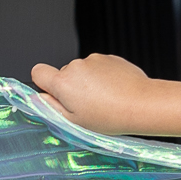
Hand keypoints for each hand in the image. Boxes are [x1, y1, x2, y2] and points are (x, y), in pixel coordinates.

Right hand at [31, 53, 154, 133]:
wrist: (142, 104)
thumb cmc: (110, 116)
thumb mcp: (74, 121)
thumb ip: (51, 107)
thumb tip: (39, 98)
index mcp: (63, 82)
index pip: (38, 72)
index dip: (44, 84)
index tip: (55, 95)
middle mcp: (76, 66)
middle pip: (64, 74)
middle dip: (71, 87)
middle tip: (87, 105)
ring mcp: (95, 60)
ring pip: (84, 71)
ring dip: (89, 82)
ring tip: (105, 99)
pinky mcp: (111, 58)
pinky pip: (100, 67)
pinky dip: (104, 77)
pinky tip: (115, 91)